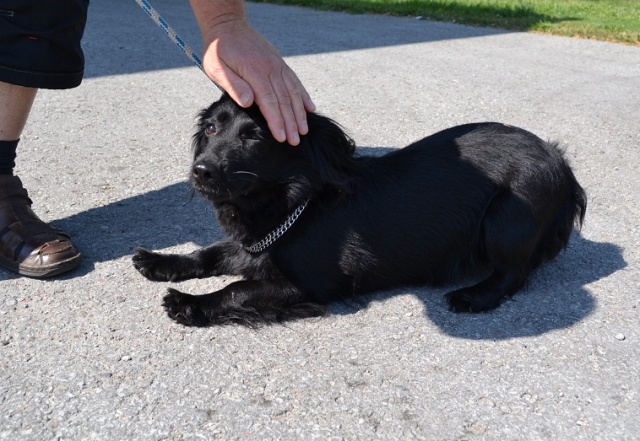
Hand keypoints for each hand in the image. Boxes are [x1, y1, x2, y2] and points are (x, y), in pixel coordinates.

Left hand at [199, 17, 314, 145]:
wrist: (227, 25)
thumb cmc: (219, 50)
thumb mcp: (217, 68)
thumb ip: (233, 85)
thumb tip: (248, 101)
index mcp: (254, 72)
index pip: (269, 101)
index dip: (276, 121)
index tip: (281, 137)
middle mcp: (270, 68)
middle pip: (284, 100)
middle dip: (291, 123)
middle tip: (295, 141)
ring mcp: (277, 65)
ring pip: (293, 92)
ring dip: (300, 113)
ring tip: (304, 130)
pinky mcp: (280, 63)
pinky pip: (295, 81)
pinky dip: (304, 96)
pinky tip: (310, 108)